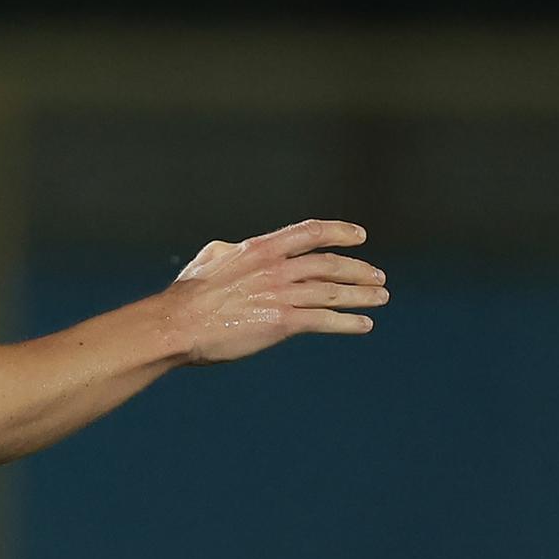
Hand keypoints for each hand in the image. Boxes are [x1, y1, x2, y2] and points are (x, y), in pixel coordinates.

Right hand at [166, 220, 383, 363]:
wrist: (179, 324)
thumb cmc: (189, 295)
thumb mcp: (209, 259)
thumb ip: (229, 251)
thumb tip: (234, 249)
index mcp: (260, 249)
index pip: (310, 232)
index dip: (339, 232)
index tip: (360, 236)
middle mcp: (277, 268)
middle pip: (330, 264)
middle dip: (358, 270)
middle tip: (378, 277)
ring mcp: (281, 294)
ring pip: (333, 292)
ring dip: (361, 295)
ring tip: (380, 298)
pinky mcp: (282, 322)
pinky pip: (324, 320)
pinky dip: (348, 323)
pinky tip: (363, 325)